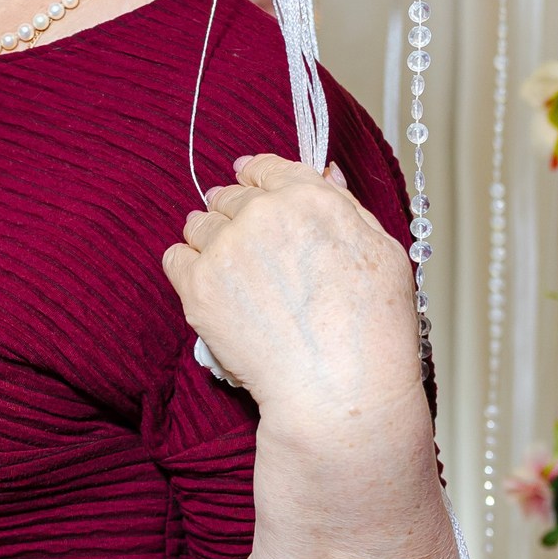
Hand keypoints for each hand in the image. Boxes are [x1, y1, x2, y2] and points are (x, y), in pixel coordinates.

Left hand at [161, 155, 422, 435]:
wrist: (337, 390)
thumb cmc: (372, 332)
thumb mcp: (383, 253)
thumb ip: (346, 207)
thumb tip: (324, 174)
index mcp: (312, 199)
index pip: (268, 169)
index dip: (256, 176)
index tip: (248, 181)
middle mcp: (263, 214)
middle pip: (231, 196)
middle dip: (234, 213)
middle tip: (245, 245)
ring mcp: (226, 248)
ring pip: (198, 223)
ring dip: (208, 238)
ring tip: (229, 271)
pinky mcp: (197, 286)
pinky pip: (174, 258)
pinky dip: (186, 268)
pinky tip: (207, 287)